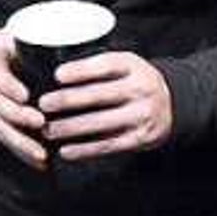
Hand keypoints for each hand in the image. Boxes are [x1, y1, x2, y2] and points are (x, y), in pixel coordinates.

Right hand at [0, 30, 49, 169]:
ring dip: (19, 141)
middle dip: (17, 116)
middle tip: (41, 123)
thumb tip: (78, 39)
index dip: (8, 85)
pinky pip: (1, 138)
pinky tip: (39, 163)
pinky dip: (20, 151)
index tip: (25, 95)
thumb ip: (41, 39)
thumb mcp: (17, 35)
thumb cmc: (9, 46)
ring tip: (42, 154)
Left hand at [42, 51, 173, 157]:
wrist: (172, 103)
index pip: (104, 66)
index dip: (80, 71)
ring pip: (99, 123)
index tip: (57, 75)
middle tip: (43, 105)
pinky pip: (107, 145)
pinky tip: (66, 151)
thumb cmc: (135, 81)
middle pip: (98, 95)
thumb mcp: (125, 64)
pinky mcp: (140, 138)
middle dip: (67, 100)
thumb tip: (57, 74)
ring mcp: (141, 115)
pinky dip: (84, 150)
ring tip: (49, 130)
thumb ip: (99, 66)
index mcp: (133, 66)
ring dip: (70, 128)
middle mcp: (140, 89)